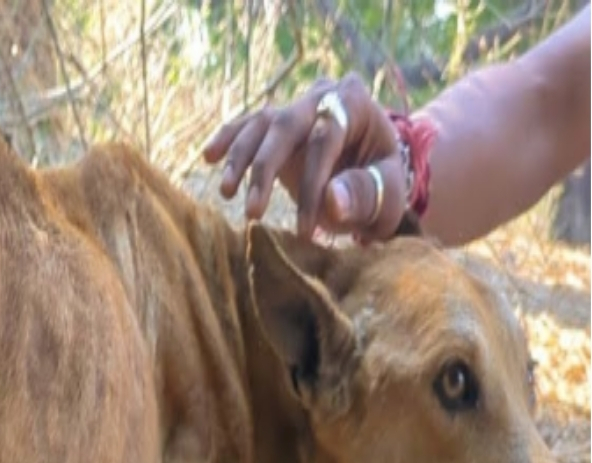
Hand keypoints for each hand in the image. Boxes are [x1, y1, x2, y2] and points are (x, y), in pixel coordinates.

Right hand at [203, 74, 408, 240]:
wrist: (374, 172)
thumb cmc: (382, 184)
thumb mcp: (388, 193)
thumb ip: (366, 194)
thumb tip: (332, 201)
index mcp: (355, 102)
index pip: (326, 139)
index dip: (313, 185)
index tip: (305, 231)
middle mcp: (322, 96)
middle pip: (286, 125)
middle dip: (266, 170)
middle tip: (253, 213)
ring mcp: (295, 108)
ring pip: (260, 125)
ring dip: (240, 160)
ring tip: (225, 194)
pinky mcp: (275, 124)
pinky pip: (247, 126)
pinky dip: (227, 140)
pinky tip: (208, 157)